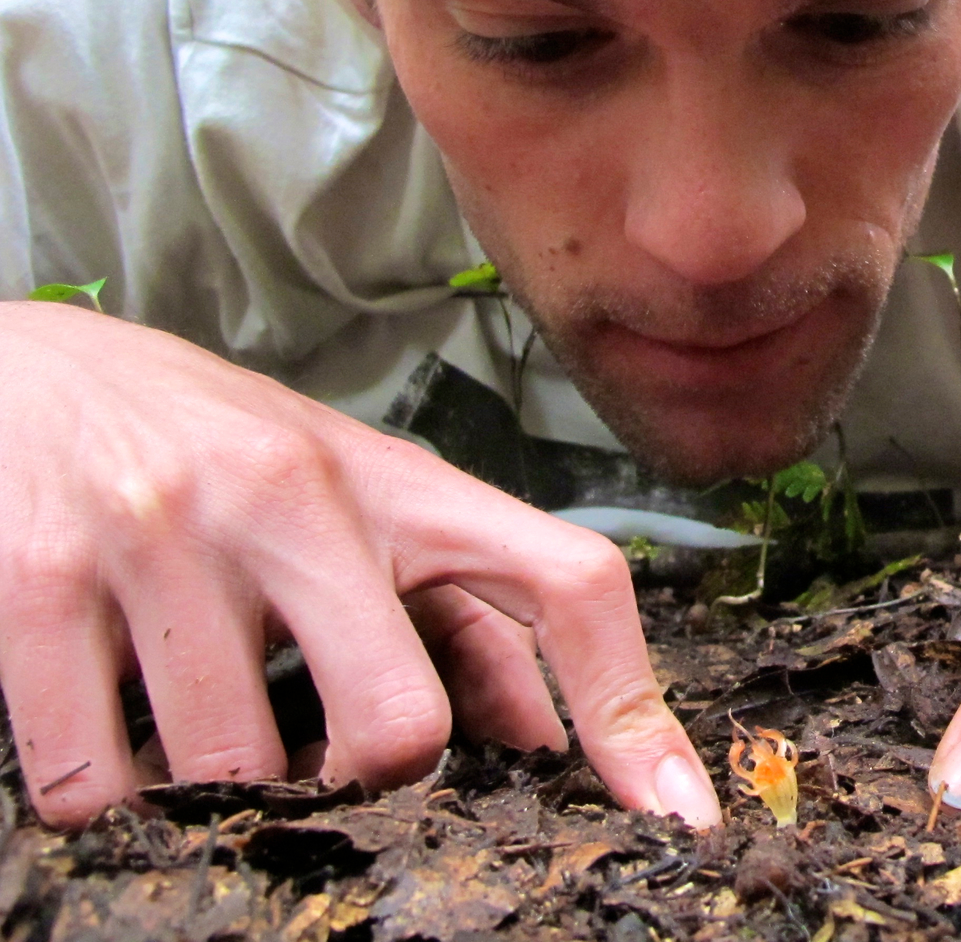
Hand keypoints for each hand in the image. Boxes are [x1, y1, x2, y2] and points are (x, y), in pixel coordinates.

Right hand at [0, 302, 719, 828]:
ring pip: (236, 770)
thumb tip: (540, 742)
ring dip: (226, 797)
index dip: (630, 707)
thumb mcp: (358, 504)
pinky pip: (94, 777)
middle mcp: (296, 496)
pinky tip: (114, 752)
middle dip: (371, 785)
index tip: (672, 812)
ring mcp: (169, 534)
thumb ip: (453, 611)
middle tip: (324, 775)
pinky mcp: (40, 580)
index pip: (564, 582)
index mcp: (399, 482)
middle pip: (401, 721)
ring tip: (202, 740)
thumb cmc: (216, 447)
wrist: (28, 372)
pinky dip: (109, 802)